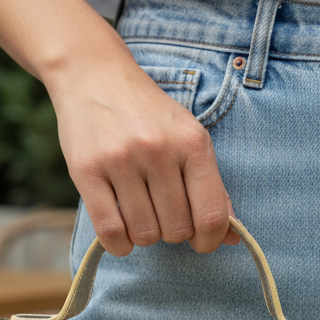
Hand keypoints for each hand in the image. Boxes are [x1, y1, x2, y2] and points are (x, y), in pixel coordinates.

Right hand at [0, 0, 238, 254]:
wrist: (94, 75)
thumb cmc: (147, 113)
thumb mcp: (188, 136)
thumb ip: (211, 186)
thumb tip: (233, 238)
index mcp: (192, 142)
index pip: (211, 215)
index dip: (211, 240)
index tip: (201, 240)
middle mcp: (159, 150)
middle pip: (177, 229)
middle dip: (173, 233)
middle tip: (163, 214)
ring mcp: (120, 160)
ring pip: (145, 234)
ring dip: (144, 236)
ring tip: (140, 215)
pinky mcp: (86, 171)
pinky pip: (110, 231)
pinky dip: (119, 244)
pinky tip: (121, 233)